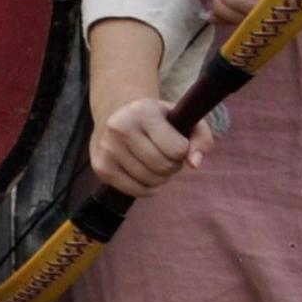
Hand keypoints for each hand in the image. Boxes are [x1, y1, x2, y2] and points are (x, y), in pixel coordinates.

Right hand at [87, 91, 209, 197]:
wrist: (115, 114)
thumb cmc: (157, 120)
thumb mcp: (181, 118)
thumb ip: (201, 138)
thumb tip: (194, 164)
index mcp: (142, 111)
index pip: (178, 149)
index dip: (183, 150)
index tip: (177, 142)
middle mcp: (120, 128)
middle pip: (164, 166)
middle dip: (173, 165)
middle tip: (166, 155)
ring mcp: (107, 148)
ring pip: (150, 181)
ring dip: (161, 177)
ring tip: (155, 162)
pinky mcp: (101, 167)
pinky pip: (136, 190)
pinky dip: (148, 188)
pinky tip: (145, 174)